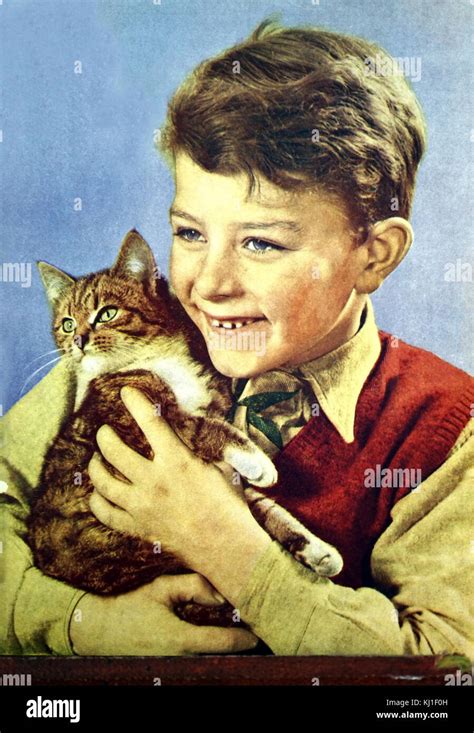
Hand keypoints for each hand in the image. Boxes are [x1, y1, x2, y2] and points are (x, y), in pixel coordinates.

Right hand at [69, 573, 257, 655]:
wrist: (94, 630)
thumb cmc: (128, 606)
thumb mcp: (159, 589)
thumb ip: (193, 587)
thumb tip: (221, 596)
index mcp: (180, 640)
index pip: (224, 643)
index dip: (244, 638)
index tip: (257, 632)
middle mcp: (179, 660)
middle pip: (220, 659)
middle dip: (237, 648)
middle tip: (253, 633)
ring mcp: (171, 669)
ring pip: (208, 665)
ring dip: (222, 654)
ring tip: (237, 639)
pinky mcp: (164, 671)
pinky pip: (193, 667)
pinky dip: (206, 658)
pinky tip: (213, 646)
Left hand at [88, 386, 271, 602]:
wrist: (227, 546)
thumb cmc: (228, 505)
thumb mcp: (219, 467)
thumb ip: (200, 450)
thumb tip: (192, 435)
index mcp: (177, 461)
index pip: (150, 422)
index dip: (135, 403)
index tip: (125, 392)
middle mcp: (154, 481)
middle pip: (114, 451)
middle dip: (105, 436)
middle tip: (105, 432)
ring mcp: (142, 506)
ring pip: (103, 481)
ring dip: (96, 465)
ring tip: (97, 459)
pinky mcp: (137, 527)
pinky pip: (105, 512)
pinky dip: (97, 500)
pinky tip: (98, 493)